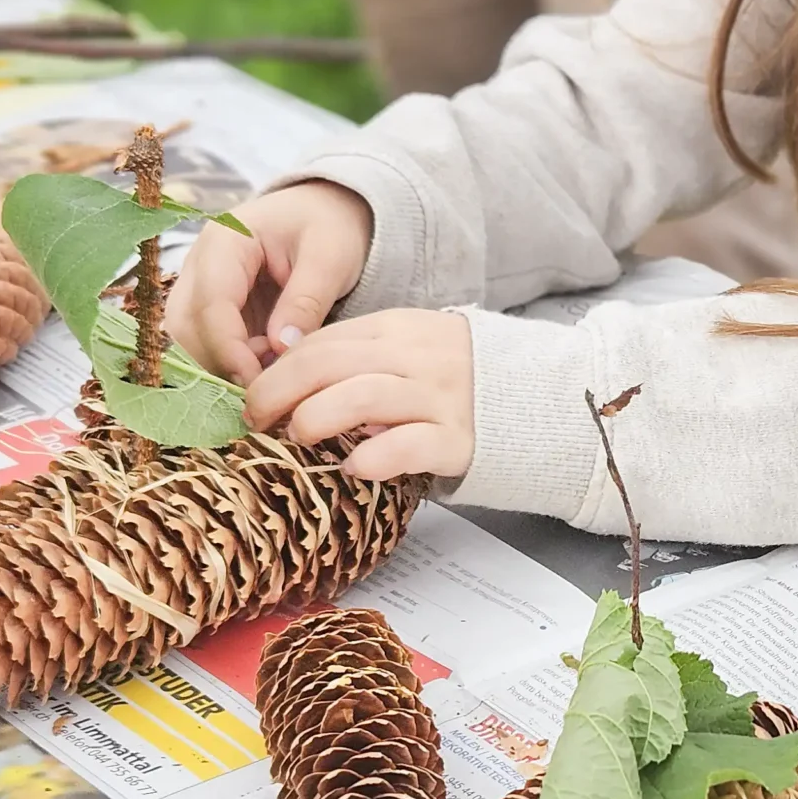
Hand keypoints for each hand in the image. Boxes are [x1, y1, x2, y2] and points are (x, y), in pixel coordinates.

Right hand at [169, 181, 373, 385]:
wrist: (326, 212)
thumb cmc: (329, 226)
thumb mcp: (330, 257)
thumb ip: (306, 301)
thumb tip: (280, 348)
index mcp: (223, 241)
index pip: (209, 305)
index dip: (229, 350)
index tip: (259, 383)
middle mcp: (199, 264)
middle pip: (185, 326)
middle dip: (220, 363)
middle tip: (267, 387)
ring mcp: (201, 287)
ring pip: (188, 340)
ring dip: (223, 366)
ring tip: (274, 373)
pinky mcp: (212, 309)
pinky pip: (206, 344)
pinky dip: (231, 364)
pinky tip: (268, 368)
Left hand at [244, 309, 474, 480]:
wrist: (545, 404)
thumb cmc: (462, 386)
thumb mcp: (412, 353)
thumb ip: (362, 358)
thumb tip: (288, 372)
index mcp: (400, 330)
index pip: (322, 341)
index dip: (277, 369)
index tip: (252, 396)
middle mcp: (418, 358)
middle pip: (329, 364)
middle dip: (279, 391)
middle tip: (256, 419)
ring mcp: (441, 398)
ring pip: (362, 396)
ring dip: (316, 417)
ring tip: (297, 437)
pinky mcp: (461, 440)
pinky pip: (408, 446)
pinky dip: (373, 457)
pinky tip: (354, 468)